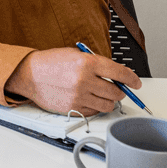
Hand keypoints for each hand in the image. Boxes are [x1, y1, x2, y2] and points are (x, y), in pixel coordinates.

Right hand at [4, 48, 142, 115]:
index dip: (132, 79)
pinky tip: (89, 99)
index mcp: (87, 62)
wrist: (30, 74)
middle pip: (116, 92)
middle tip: (117, 88)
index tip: (136, 83)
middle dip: (120, 91)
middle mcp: (85, 80)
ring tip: (102, 94)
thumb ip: (97, 64)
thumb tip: (117, 75)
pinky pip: (94, 112)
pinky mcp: (73, 108)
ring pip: (107, 104)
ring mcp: (79, 96)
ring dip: (109, 100)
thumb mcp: (76, 55)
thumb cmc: (52, 62)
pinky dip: (96, 107)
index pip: (119, 72)